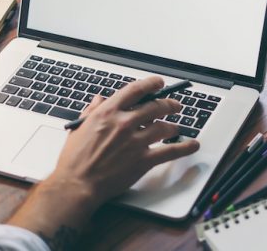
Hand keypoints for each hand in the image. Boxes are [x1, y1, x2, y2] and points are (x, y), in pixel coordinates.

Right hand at [7, 77, 199, 247]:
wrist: (77, 184)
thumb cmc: (75, 159)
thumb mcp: (79, 127)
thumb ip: (92, 111)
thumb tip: (99, 99)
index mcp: (108, 112)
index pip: (136, 90)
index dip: (151, 84)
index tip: (159, 83)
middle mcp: (124, 123)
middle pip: (155, 106)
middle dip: (169, 105)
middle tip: (175, 106)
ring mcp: (136, 141)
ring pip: (164, 127)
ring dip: (173, 126)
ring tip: (175, 128)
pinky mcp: (143, 159)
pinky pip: (170, 151)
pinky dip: (184, 147)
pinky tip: (192, 145)